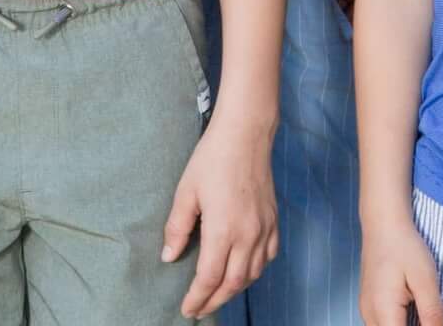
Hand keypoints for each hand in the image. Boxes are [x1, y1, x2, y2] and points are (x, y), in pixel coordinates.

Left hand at [162, 113, 278, 317]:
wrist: (246, 134)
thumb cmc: (212, 159)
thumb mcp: (186, 191)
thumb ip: (177, 227)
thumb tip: (169, 256)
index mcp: (223, 231)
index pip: (209, 279)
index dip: (197, 298)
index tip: (187, 309)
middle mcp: (247, 236)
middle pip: (232, 284)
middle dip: (214, 301)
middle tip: (199, 309)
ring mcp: (264, 229)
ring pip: (252, 274)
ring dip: (234, 289)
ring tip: (218, 293)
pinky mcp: (274, 220)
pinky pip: (268, 257)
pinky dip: (256, 270)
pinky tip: (245, 269)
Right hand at [359, 213, 442, 325]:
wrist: (383, 222)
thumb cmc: (405, 247)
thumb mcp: (426, 280)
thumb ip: (432, 315)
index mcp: (383, 311)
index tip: (433, 322)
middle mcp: (369, 315)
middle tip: (430, 318)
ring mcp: (366, 310)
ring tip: (423, 316)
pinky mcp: (368, 304)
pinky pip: (381, 325)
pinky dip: (397, 324)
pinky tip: (412, 315)